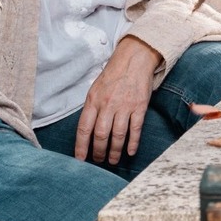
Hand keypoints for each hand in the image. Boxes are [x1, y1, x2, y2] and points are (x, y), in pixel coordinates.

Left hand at [74, 36, 160, 167]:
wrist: (134, 60)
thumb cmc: (113, 75)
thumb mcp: (95, 89)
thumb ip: (91, 108)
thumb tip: (87, 131)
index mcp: (93, 101)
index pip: (84, 128)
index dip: (81, 146)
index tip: (80, 159)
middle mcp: (107, 105)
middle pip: (101, 135)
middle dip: (99, 152)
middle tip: (99, 161)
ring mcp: (124, 106)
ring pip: (117, 135)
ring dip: (114, 151)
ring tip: (113, 160)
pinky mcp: (139, 107)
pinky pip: (135, 129)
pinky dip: (133, 142)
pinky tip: (130, 151)